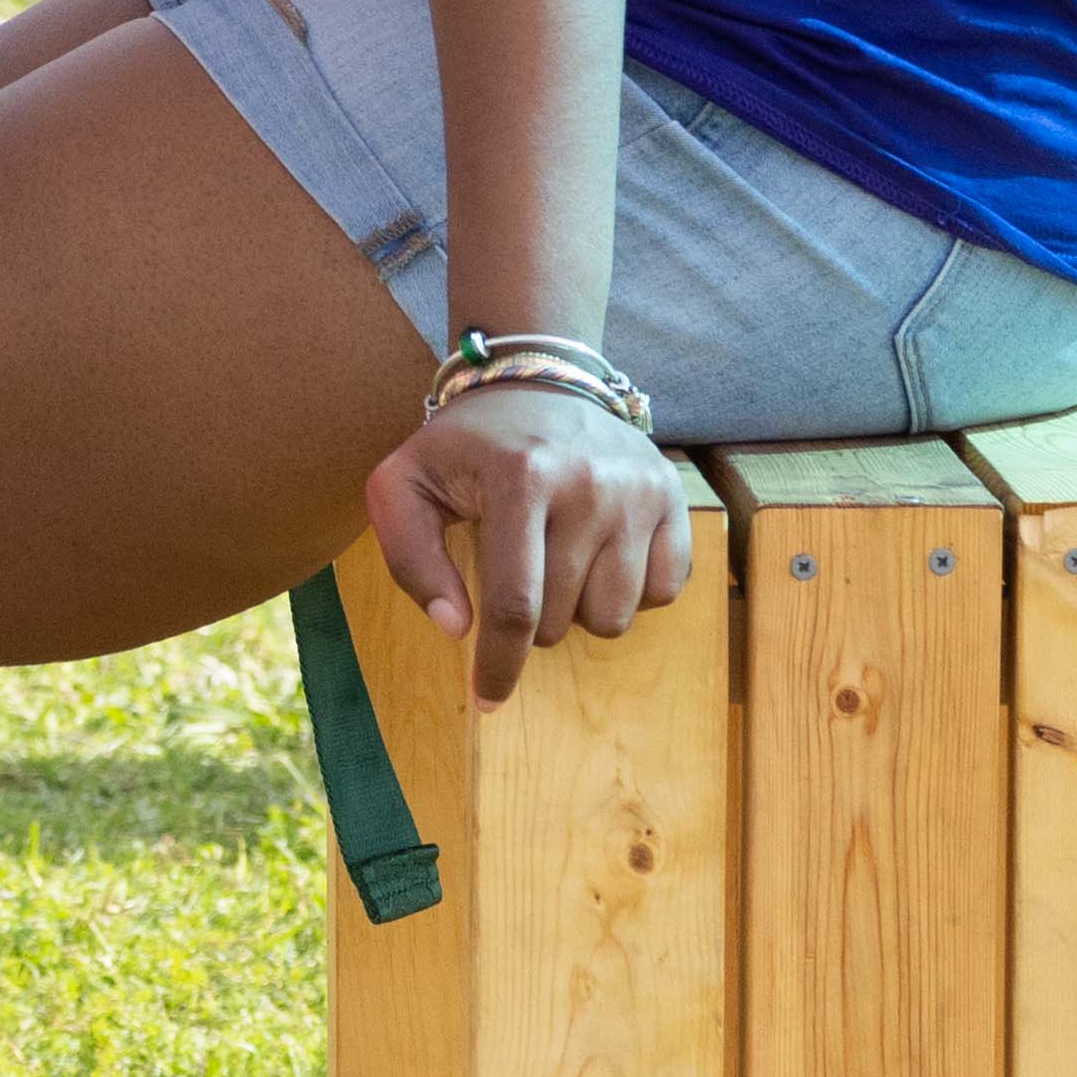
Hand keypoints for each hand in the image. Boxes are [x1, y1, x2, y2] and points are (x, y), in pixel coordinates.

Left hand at [368, 380, 693, 704]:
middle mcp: (589, 485)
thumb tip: (456, 628)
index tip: (486, 698)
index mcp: (519, 479)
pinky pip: (663, 594)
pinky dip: (629, 592)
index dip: (498, 664)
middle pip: (561, 619)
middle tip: (516, 571)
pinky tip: (599, 553)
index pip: (513, 604)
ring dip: (579, 609)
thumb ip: (410, 557)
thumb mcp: (404, 482)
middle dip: (530, 620)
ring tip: (557, 560)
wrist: (536, 378)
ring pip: (615, 617)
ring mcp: (638, 491)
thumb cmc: (465, 446)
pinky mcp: (672, 498)